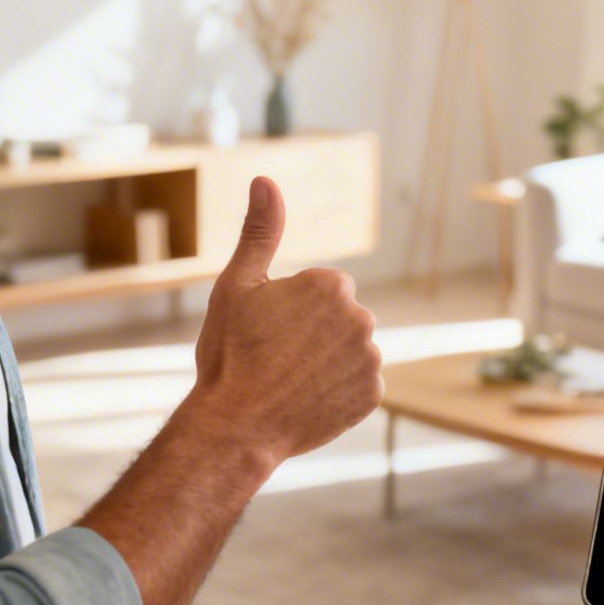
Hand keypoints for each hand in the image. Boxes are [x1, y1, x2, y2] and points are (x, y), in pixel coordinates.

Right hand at [189, 177, 382, 466]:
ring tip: (289, 380)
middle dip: (313, 335)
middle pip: (338, 320)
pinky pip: (357, 385)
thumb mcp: (237, 285)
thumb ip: (261, 231)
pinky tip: (307, 400)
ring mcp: (371, 358)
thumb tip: (265, 179)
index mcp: (332, 285)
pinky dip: (337, 391)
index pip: (320, 291)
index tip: (268, 332)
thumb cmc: (230, 353)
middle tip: (275, 358)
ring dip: (326, 362)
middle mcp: (361, 317)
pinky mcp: (373, 395)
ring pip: (348, 352)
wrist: (234, 426)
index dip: (290, 311)